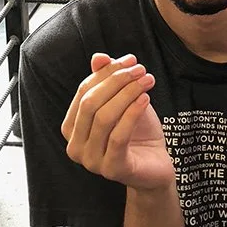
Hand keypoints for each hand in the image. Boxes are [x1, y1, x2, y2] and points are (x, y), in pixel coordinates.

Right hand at [62, 53, 175, 190]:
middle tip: (140, 69)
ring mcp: (91, 162)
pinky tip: (146, 98)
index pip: (83, 92)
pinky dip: (132, 113)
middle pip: (90, 103)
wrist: (156, 165)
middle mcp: (75, 147)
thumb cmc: (136, 132)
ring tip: (147, 80)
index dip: (106, 73)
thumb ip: (108, 80)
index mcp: (71, 129)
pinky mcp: (112, 170)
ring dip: (128, 93)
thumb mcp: (123, 101)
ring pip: (104, 118)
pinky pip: (118, 136)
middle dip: (116, 81)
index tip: (130, 60)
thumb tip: (98, 56)